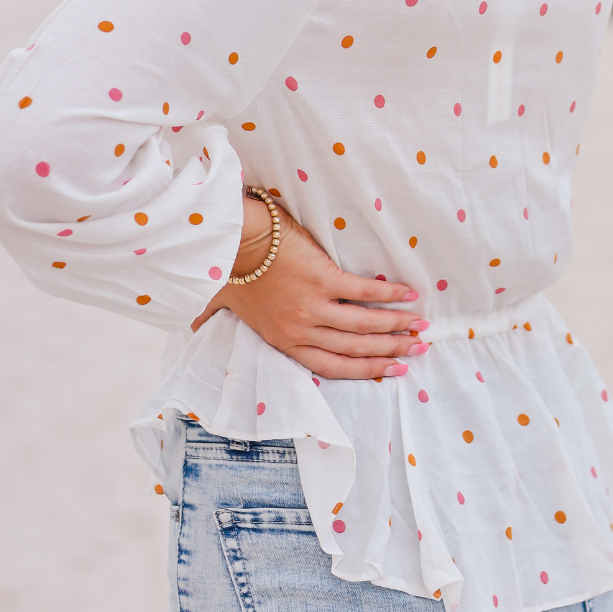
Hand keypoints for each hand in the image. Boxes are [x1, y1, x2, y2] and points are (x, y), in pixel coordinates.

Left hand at [189, 199, 428, 380]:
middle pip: (355, 348)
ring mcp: (313, 305)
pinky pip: (363, 292)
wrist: (233, 240)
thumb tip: (193, 326)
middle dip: (391, 351)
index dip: (367, 371)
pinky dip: (388, 295)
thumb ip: (214, 318)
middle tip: (418, 350)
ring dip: (396, 327)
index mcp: (283, 340)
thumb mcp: (221, 303)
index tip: (393, 371)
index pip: (333, 366)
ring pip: (364, 325)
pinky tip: (408, 295)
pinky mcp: (323, 278)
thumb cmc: (228, 269)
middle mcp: (301, 329)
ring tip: (419, 327)